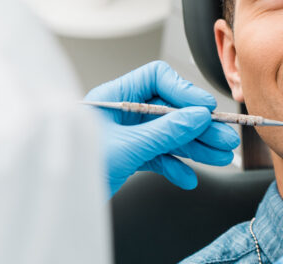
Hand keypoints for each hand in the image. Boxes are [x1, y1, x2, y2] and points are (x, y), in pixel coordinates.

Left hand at [85, 61, 239, 197]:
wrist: (59, 202)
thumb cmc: (74, 169)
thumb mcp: (127, 147)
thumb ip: (164, 131)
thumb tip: (196, 116)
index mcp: (113, 97)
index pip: (156, 79)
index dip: (184, 91)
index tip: (205, 108)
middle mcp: (120, 113)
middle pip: (169, 110)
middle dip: (197, 126)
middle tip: (223, 137)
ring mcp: (125, 135)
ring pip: (167, 135)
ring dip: (194, 147)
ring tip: (218, 156)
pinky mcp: (127, 157)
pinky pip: (157, 156)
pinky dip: (174, 166)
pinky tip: (187, 177)